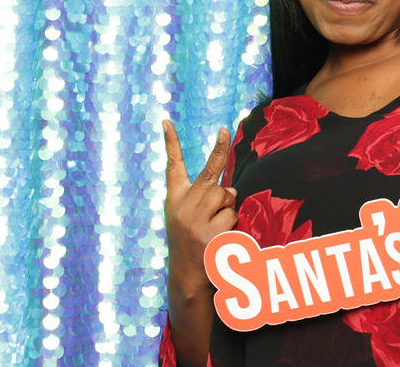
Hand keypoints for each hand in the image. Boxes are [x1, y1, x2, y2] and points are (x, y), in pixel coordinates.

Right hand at [164, 120, 237, 290]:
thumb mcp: (189, 217)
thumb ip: (207, 198)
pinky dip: (233, 225)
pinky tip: (220, 239)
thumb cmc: (192, 241)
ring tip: (216, 226)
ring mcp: (195, 222)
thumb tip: (232, 189)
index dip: (170, 144)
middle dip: (219, 150)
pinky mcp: (209, 235)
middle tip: (225, 129)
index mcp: (175, 200)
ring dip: (229, 207)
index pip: (172, 167)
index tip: (166, 121)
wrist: (187, 277)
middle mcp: (182, 208)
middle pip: (210, 175)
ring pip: (227, 197)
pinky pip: (233, 216)